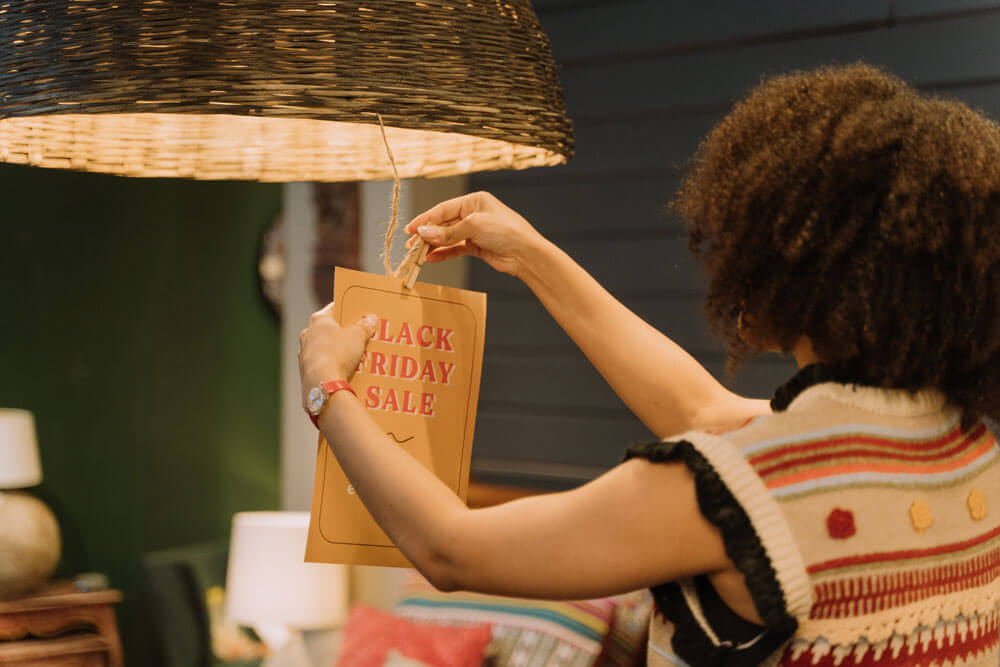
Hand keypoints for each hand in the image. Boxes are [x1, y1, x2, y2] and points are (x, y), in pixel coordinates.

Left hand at [298, 304, 376, 407]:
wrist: (322, 383)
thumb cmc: (338, 353)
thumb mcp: (358, 336)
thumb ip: (364, 326)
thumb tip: (370, 319)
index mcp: (319, 320)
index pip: (334, 308)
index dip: (347, 310)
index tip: (358, 313)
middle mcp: (308, 333)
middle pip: (329, 328)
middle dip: (344, 332)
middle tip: (360, 335)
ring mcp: (304, 352)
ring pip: (324, 346)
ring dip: (337, 349)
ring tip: (355, 354)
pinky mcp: (305, 369)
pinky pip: (322, 362)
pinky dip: (331, 364)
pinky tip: (344, 369)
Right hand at [404, 191, 542, 277]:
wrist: (525, 253)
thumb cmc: (506, 232)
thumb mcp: (474, 227)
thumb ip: (447, 233)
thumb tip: (423, 234)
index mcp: (473, 201)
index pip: (443, 209)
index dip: (425, 220)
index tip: (410, 230)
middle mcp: (473, 214)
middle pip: (443, 224)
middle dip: (427, 235)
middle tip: (411, 246)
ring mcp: (474, 231)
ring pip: (447, 238)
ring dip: (432, 246)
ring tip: (417, 254)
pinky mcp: (477, 246)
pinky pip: (455, 249)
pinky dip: (443, 253)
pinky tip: (431, 258)